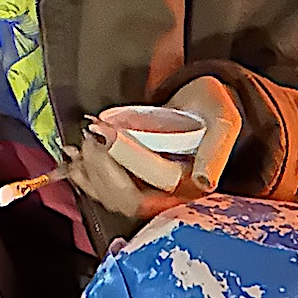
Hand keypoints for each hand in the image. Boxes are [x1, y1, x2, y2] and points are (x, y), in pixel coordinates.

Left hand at [63, 76, 242, 223]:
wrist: (210, 98)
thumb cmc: (217, 109)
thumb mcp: (223, 124)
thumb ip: (215, 152)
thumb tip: (204, 182)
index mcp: (188, 191)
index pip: (144, 196)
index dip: (119, 170)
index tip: (104, 137)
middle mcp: (166, 197)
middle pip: (122, 199)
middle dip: (98, 170)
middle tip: (89, 138)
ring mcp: (148, 188)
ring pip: (110, 196)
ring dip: (89, 173)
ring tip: (80, 144)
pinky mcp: (134, 179)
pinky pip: (106, 187)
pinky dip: (86, 175)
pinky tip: (73, 159)